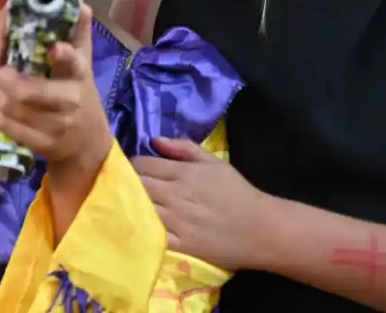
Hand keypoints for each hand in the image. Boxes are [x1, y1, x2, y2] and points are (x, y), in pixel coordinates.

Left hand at [0, 6, 110, 177]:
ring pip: (19, 110)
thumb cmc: (79, 92)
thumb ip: (76, 30)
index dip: (65, 56)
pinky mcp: (47, 145)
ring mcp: (61, 125)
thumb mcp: (81, 63)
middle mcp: (73, 101)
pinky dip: (1, 118)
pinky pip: (15, 130)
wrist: (89, 144)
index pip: (75, 63)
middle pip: (35, 92)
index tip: (53, 48)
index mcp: (80, 75)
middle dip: (10, 83)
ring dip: (0, 98)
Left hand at [134, 136, 275, 270]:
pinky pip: (150, 234)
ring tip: (124, 205)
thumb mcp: (214, 163)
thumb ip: (183, 148)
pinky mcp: (180, 244)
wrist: (263, 230)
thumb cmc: (238, 193)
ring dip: (128, 205)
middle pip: (135, 185)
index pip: (141, 164)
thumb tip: (154, 140)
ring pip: (138, 208)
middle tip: (122, 187)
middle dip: (125, 184)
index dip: (132, 165)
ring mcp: (176, 221)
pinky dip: (139, 229)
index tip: (130, 169)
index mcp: (182, 173)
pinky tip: (134, 226)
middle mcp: (175, 195)